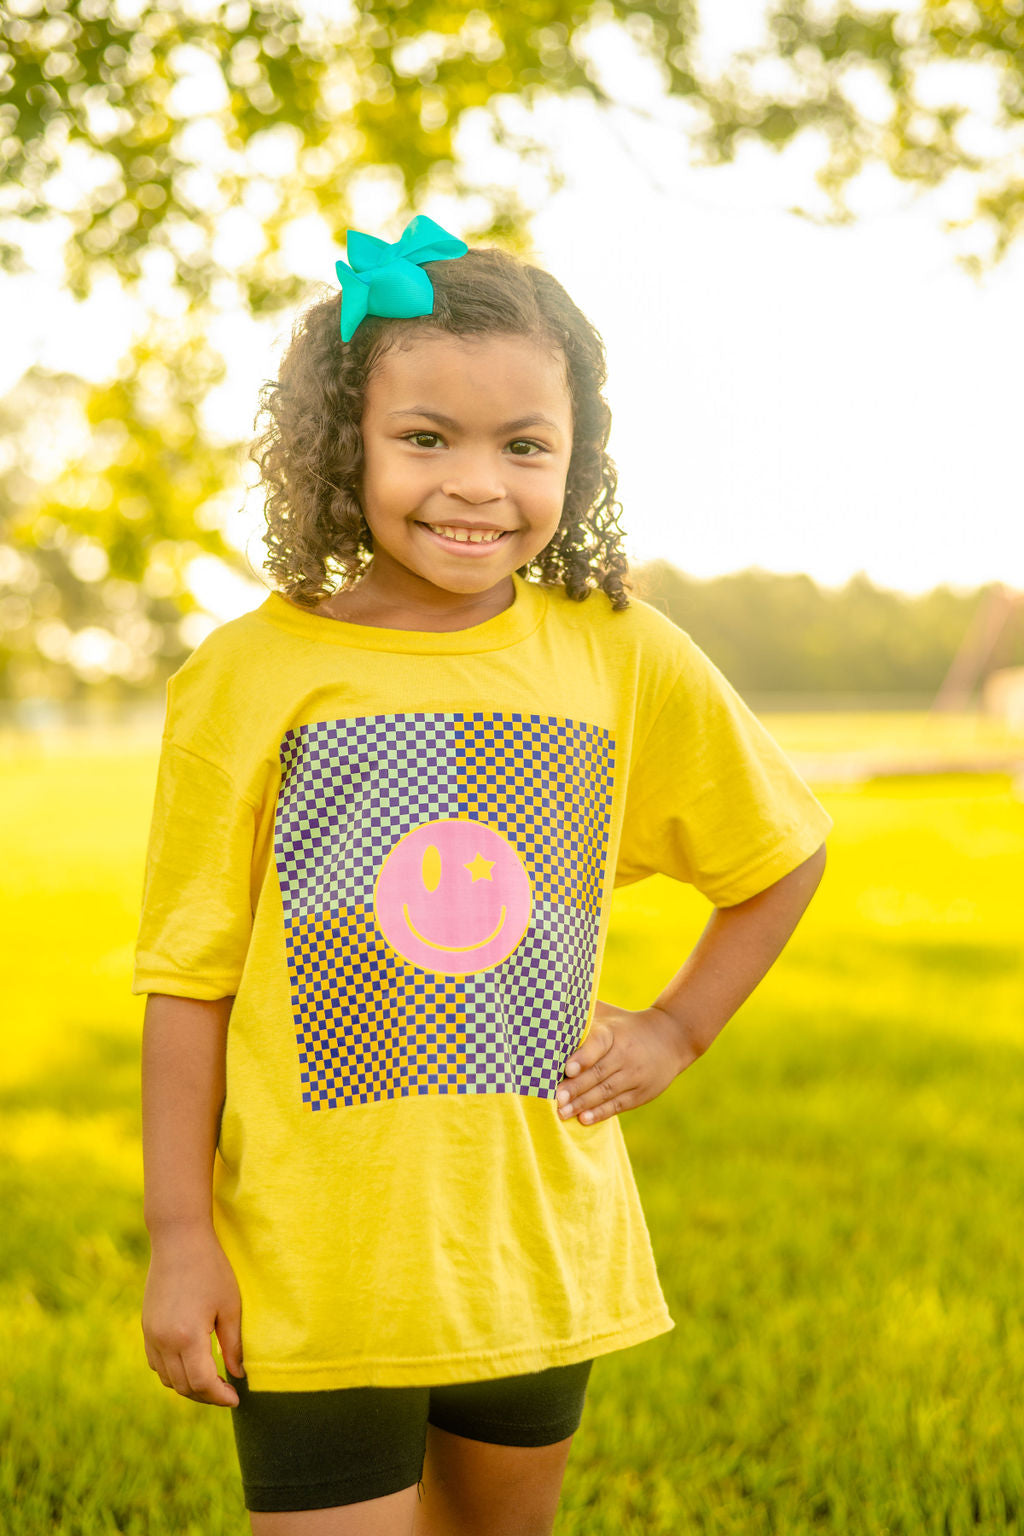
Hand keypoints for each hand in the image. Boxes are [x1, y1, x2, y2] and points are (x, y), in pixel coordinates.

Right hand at [142, 1227, 244, 1406]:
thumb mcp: (230, 1305)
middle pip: (183, 1386)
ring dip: (189, 1386)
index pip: (202, 1382)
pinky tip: (191, 1364)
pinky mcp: (146, 1327)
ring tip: (212, 1380)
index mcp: (187, 1336)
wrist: (178, 1240)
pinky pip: (156, 1364)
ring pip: (168, 1379)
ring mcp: (150, 1335)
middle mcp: (164, 1340)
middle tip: (227, 1391)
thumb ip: (233, 1344)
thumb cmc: (210, 1268)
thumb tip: (238, 1374)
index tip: (236, 1398)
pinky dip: (172, 1372)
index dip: (220, 1396)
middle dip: (206, 1395)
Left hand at [555, 1002, 696, 1126]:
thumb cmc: (624, 1025)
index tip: (567, 1068)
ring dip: (583, 1103)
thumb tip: (548, 1003)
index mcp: (614, 1032)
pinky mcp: (641, 1093)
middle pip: (598, 1072)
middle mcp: (625, 1054)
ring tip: (562, 1112)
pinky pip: (619, 1104)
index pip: (599, 1043)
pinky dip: (601, 1112)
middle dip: (576, 1087)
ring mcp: (635, 1075)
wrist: (670, 1038)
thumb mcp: (608, 1013)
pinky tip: (584, 1119)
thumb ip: (582, 1011)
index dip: (583, 1057)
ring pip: (606, 1091)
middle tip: (555, 1098)